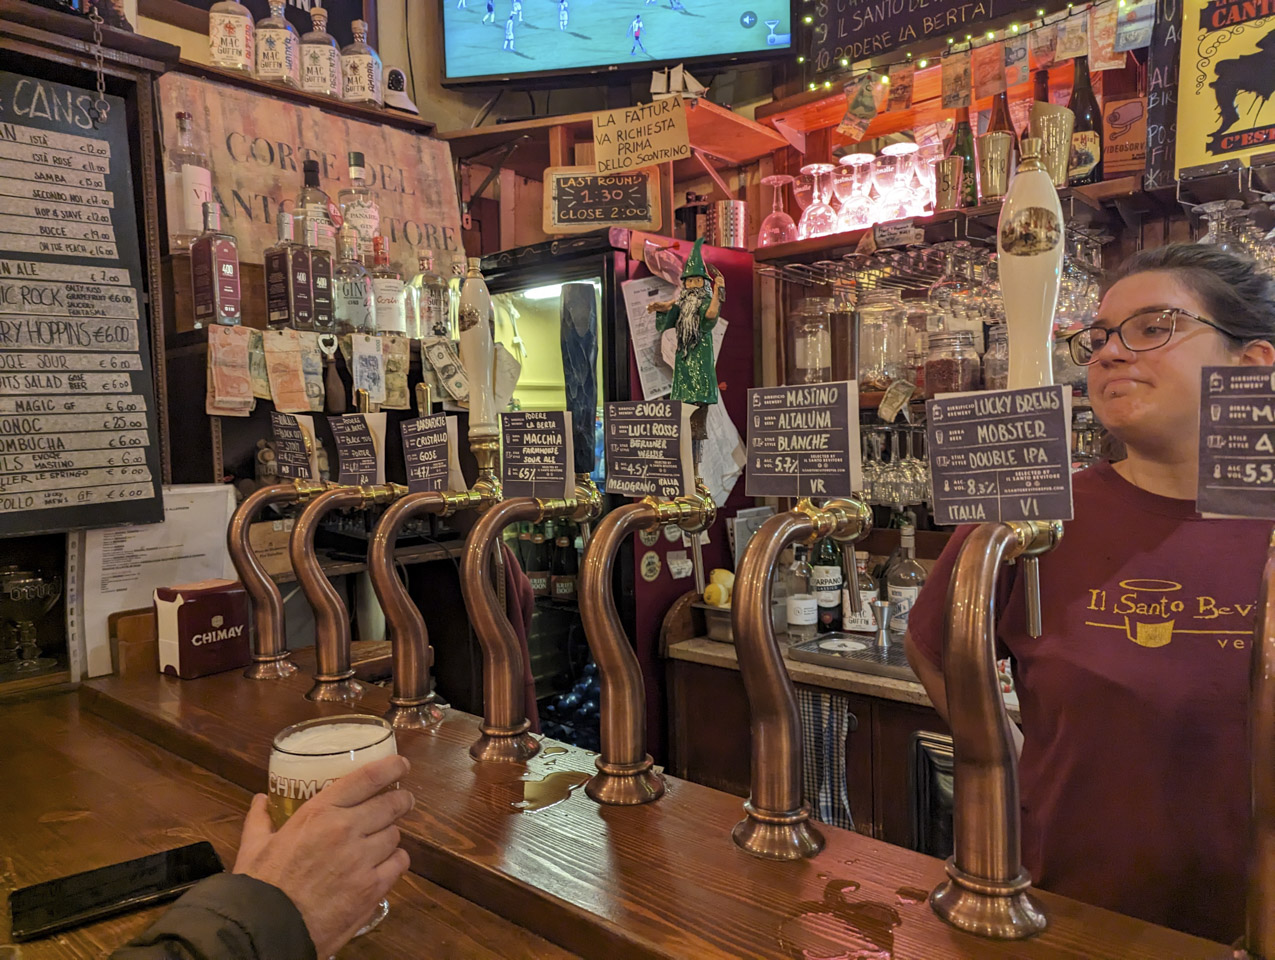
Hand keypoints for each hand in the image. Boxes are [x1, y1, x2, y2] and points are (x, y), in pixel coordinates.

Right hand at [233, 754, 414, 957]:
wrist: (268, 930)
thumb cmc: (260, 885)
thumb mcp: (255, 846)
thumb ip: (260, 820)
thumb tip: (260, 800)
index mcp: (320, 813)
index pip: (366, 779)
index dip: (390, 768)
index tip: (401, 765)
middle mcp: (347, 829)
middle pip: (390, 805)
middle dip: (401, 801)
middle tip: (403, 802)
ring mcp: (363, 859)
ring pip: (395, 835)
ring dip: (391, 835)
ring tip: (383, 840)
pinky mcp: (373, 888)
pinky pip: (399, 863)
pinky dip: (395, 861)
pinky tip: (386, 864)